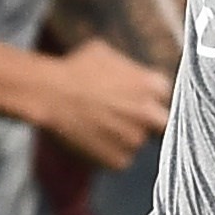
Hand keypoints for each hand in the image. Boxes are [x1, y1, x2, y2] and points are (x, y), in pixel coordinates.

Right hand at [26, 40, 171, 169]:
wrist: (50, 95)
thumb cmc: (75, 68)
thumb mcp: (107, 53)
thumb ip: (128, 68)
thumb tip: (129, 73)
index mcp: (153, 85)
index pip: (164, 94)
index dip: (147, 95)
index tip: (133, 96)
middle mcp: (150, 114)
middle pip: (163, 124)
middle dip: (149, 122)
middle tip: (127, 118)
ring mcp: (135, 140)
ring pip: (137, 141)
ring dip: (124, 137)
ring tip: (98, 125)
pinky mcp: (119, 161)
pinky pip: (120, 158)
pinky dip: (108, 152)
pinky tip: (91, 138)